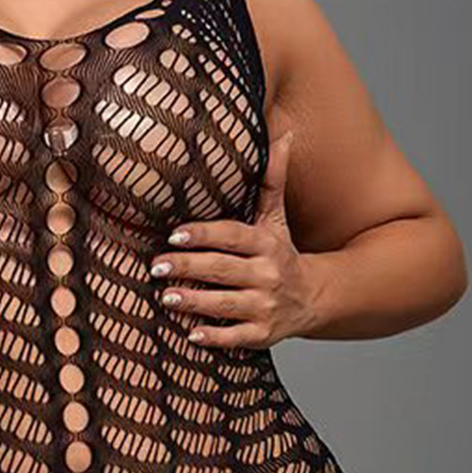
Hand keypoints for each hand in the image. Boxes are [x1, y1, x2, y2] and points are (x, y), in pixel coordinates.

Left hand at [149, 131, 317, 347]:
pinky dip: (215, 337)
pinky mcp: (262, 334)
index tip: (175, 234)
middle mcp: (268, 274)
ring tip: (166, 297)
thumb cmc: (282, 253)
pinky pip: (236, 337)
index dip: (204, 235)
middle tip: (157, 265)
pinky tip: (191, 335)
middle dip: (189, 268)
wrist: (314, 298)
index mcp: (267, 244)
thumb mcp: (276, 218)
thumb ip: (271, 180)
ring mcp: (265, 306)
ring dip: (196, 301)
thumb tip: (283, 134)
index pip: (233, 236)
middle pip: (224, 269)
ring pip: (226, 304)